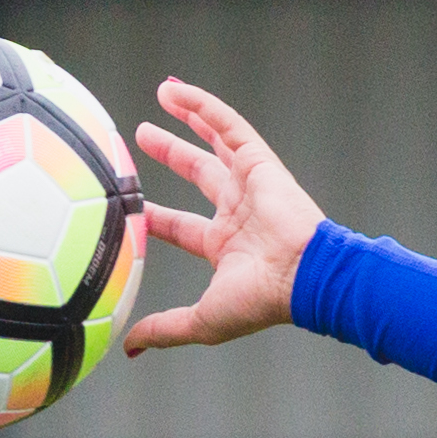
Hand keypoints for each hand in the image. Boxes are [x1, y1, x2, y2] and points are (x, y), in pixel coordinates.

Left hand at [122, 77, 328, 353]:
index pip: (183, 226)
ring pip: (215, 142)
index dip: (156, 216)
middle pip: (199, 173)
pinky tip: (175, 91)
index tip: (132, 206)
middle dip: (172, 153)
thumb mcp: (203, 320)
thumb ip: (166, 328)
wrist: (306, 276)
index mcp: (227, 246)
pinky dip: (203, 106)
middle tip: (143, 135)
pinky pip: (228, 125)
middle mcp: (239, 211)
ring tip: (162, 96)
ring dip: (188, 119)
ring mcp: (251, 184)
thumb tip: (130, 346)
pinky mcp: (261, 162)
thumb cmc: (263, 301)